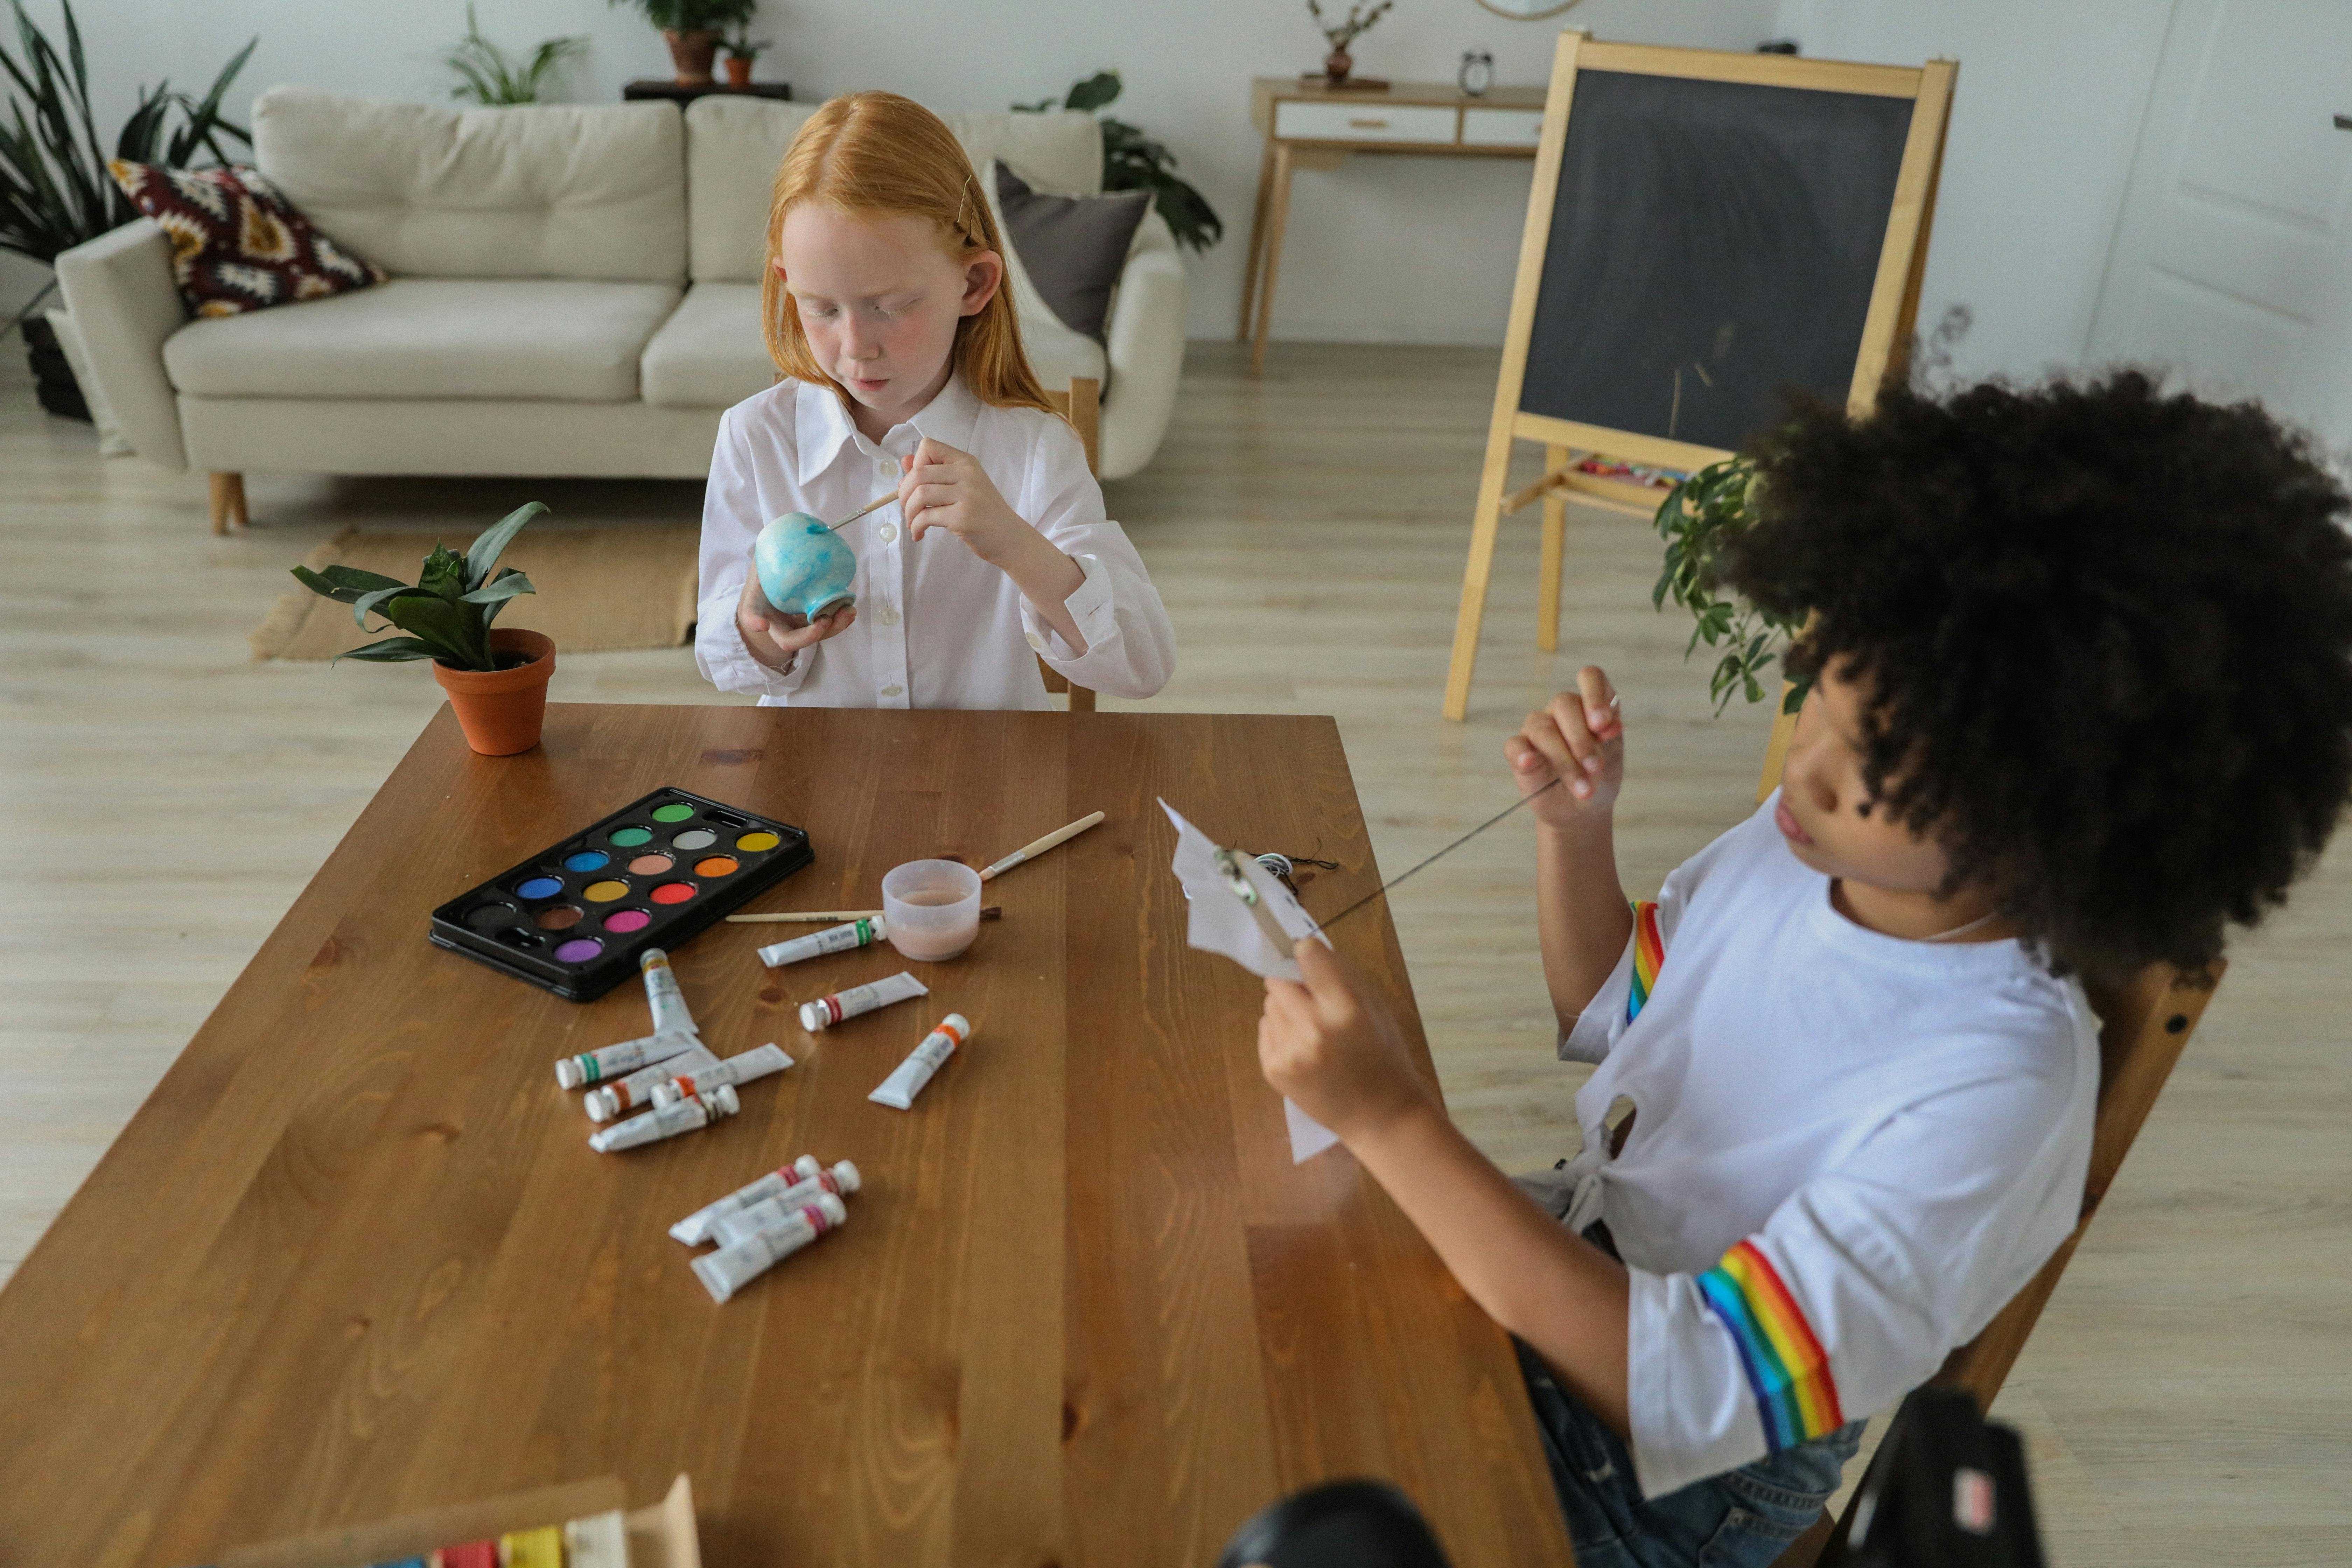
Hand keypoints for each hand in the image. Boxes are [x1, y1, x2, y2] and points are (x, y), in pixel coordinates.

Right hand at [735, 556, 855, 670]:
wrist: (771, 592)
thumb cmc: (766, 575)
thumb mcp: (764, 561)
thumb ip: (772, 551)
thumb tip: (809, 528)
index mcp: (756, 606)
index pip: (749, 615)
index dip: (754, 621)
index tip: (761, 624)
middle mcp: (774, 624)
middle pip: (788, 640)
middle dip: (807, 636)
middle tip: (821, 621)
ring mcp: (793, 628)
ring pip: (811, 638)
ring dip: (832, 629)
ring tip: (848, 612)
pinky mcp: (810, 626)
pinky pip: (825, 628)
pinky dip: (838, 620)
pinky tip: (849, 608)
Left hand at [898, 437, 1031, 564]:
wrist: (1010, 538)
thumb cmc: (984, 513)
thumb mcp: (962, 487)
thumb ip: (934, 474)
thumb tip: (904, 462)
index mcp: (966, 462)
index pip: (928, 446)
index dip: (915, 464)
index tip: (917, 485)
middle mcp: (967, 473)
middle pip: (918, 473)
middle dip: (904, 493)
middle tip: (908, 509)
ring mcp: (967, 495)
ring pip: (920, 494)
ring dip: (909, 512)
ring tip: (913, 524)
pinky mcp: (963, 517)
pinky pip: (926, 517)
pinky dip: (916, 527)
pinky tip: (919, 534)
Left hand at [1258, 939, 1437, 1142]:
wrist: (1380, 1116)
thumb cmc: (1384, 1057)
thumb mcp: (1376, 1009)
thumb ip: (1342, 977)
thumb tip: (1305, 948)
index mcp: (1345, 1008)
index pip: (1307, 955)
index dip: (1308, 954)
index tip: (1311, 961)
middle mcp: (1313, 1028)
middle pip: (1278, 979)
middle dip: (1292, 983)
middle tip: (1312, 999)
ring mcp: (1289, 1051)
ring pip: (1269, 1003)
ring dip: (1286, 1008)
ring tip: (1312, 1029)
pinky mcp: (1273, 1069)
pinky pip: (1265, 1028)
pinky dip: (1280, 1031)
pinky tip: (1303, 1048)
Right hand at [1504, 667, 1624, 828]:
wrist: (1581, 809)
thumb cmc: (1597, 777)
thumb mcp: (1611, 758)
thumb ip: (1609, 738)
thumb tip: (1608, 725)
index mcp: (1589, 704)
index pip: (1589, 677)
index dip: (1594, 695)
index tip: (1601, 724)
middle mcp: (1562, 710)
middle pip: (1564, 703)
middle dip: (1582, 739)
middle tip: (1595, 768)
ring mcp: (1537, 728)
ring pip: (1543, 728)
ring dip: (1564, 759)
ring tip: (1582, 788)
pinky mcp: (1518, 751)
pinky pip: (1514, 745)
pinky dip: (1522, 754)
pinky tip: (1530, 763)